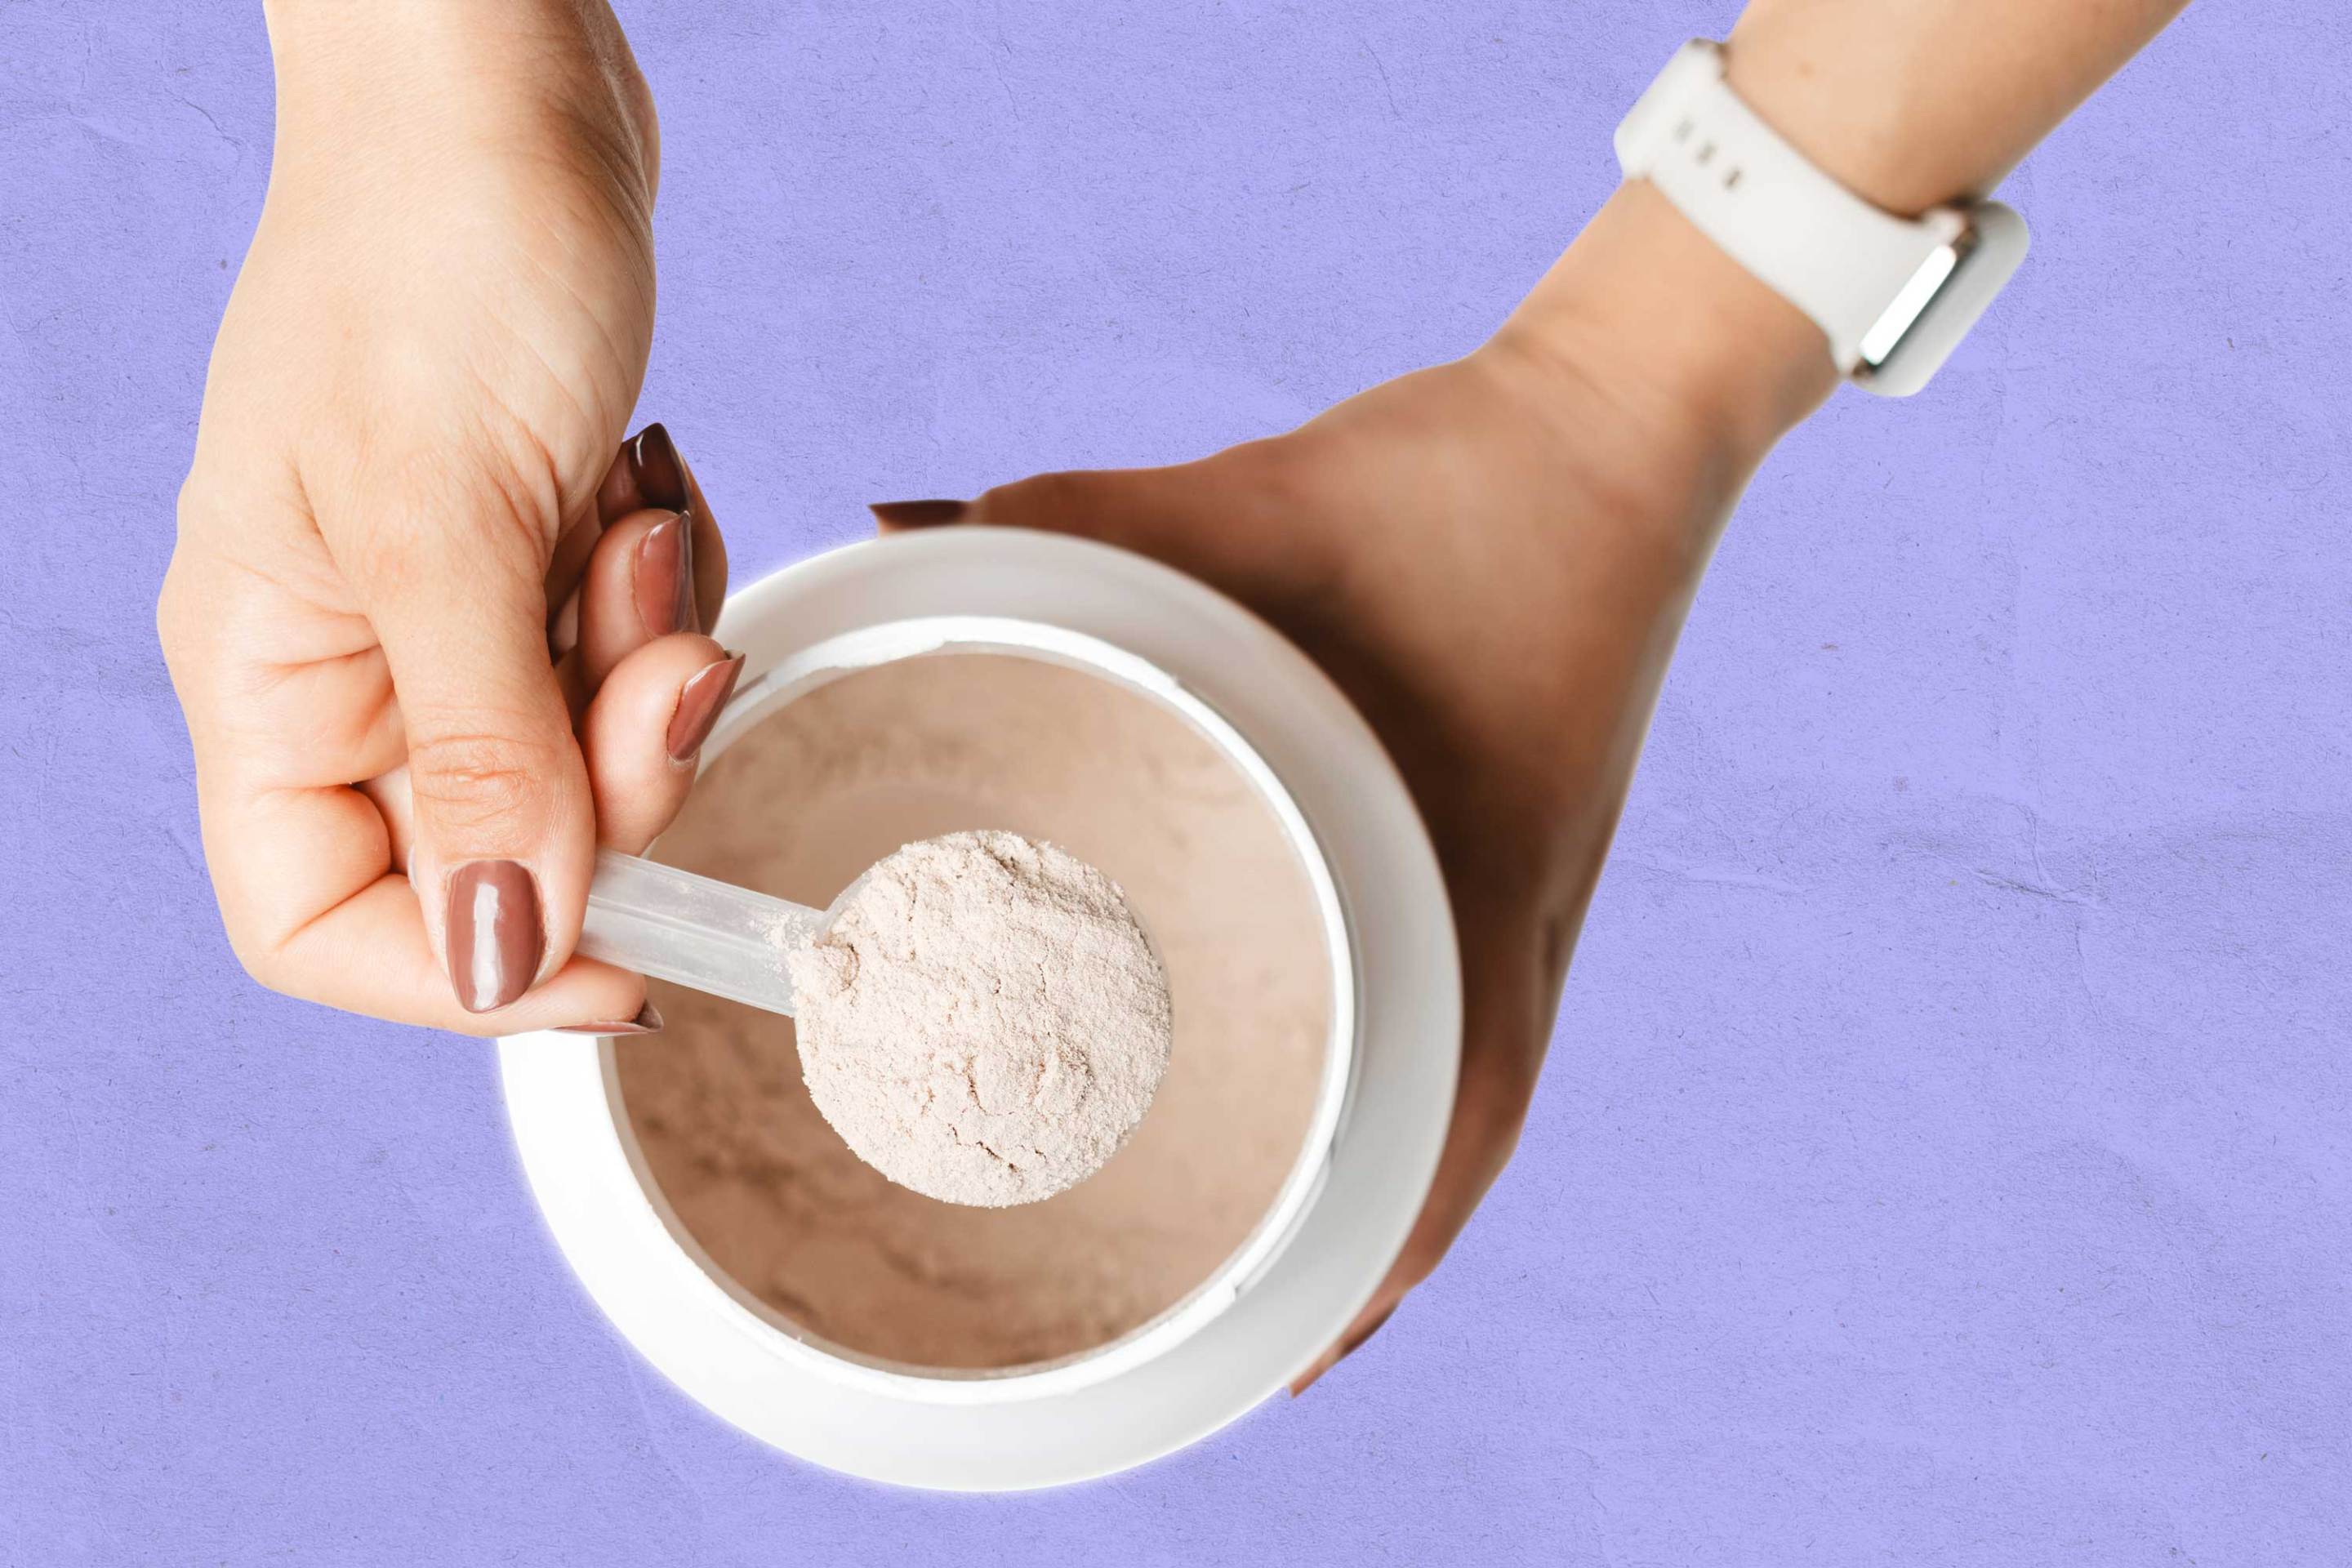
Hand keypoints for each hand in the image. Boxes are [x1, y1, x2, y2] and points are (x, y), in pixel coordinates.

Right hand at [160, 1, 731, 1031]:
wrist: (502, 89)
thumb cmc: (434, 257)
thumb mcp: (448, 520)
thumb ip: (481, 753)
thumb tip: (507, 957)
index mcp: (266, 674)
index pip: (323, 923)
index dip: (469, 971)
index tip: (624, 959)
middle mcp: (350, 666)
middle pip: (497, 848)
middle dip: (613, 772)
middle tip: (670, 658)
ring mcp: (450, 613)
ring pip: (585, 754)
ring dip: (648, 664)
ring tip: (631, 521)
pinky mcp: (536, 558)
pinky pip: (629, 657)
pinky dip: (663, 596)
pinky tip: (639, 491)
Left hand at [877, 185, 1834, 1386]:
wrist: (1613, 431)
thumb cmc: (1455, 485)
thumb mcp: (1247, 507)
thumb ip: (1064, 523)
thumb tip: (890, 533)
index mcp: (1465, 883)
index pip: (1440, 1141)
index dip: (1362, 1276)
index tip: (1274, 1363)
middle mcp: (1518, 924)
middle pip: (1447, 1155)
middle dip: (1351, 1262)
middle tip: (1232, 1332)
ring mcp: (1535, 900)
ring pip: (1465, 1096)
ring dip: (1382, 1183)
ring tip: (1276, 1258)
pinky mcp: (1530, 859)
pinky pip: (1473, 1014)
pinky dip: (1410, 1079)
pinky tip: (1336, 1082)